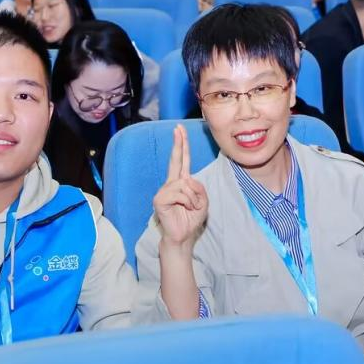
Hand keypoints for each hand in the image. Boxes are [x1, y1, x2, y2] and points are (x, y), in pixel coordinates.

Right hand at [153, 125, 207, 251]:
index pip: (182, 160)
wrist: (183, 235)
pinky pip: (180, 194)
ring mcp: (164, 190)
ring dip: (193, 198)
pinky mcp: (160, 199)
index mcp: (181, 181)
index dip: (181, 145)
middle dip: (178, 143)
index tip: (179, 130)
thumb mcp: (203, 202)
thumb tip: (187, 179)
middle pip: (175, 160)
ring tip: (190, 208)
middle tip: (178, 128)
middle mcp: (171, 183)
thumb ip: (199, 188)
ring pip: (186, 184)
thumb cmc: (191, 218)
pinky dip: (187, 202)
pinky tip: (183, 209)